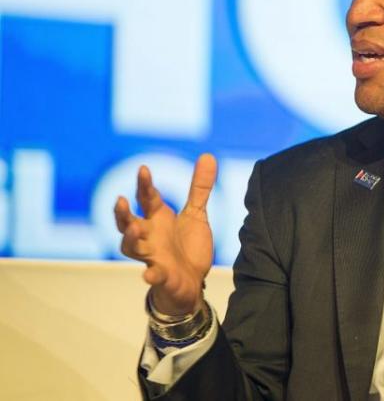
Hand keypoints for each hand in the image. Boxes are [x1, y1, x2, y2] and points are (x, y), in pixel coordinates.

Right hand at [115, 154, 217, 315]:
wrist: (192, 281)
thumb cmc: (187, 246)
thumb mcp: (196, 214)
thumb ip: (199, 188)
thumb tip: (208, 155)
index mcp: (157, 219)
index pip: (147, 198)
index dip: (144, 184)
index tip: (143, 169)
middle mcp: (149, 236)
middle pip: (128, 223)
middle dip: (123, 213)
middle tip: (121, 200)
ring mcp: (153, 257)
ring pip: (133, 248)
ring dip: (131, 238)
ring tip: (134, 227)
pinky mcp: (163, 276)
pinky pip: (154, 276)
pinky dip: (151, 275)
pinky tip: (148, 274)